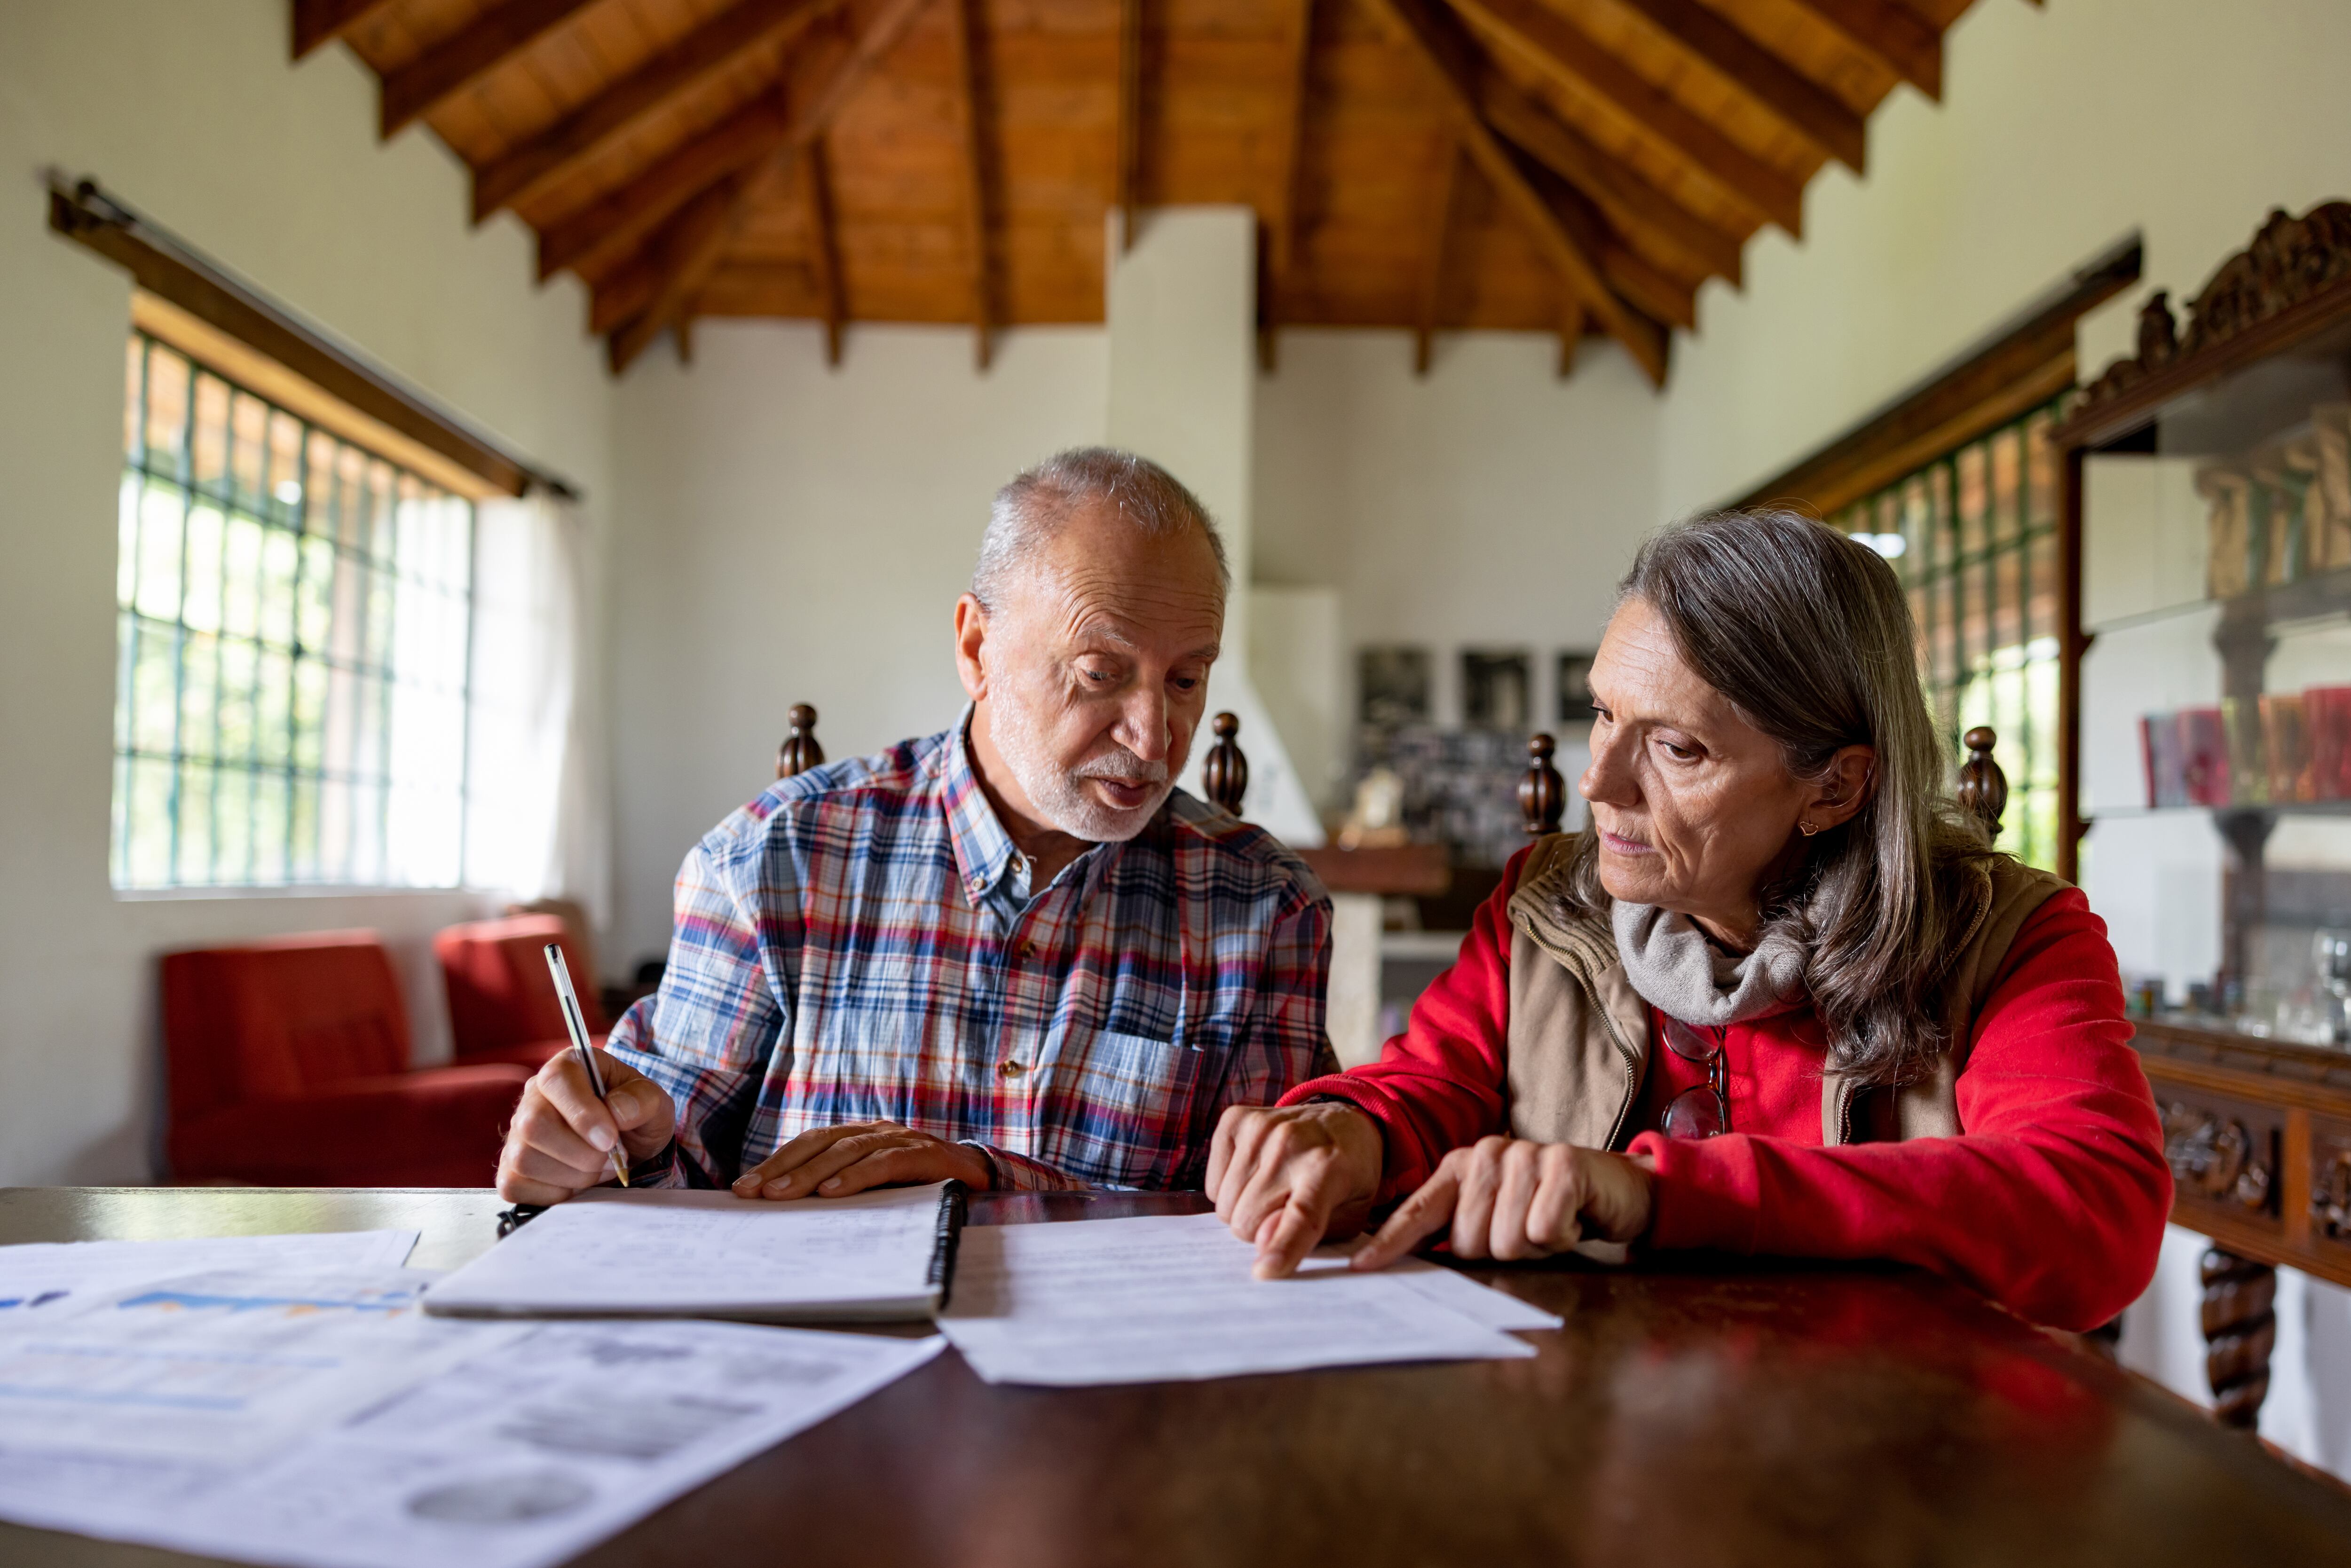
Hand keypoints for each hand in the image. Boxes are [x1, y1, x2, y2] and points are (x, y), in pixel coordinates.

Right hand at [497, 1049, 675, 1203]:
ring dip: (573, 1175)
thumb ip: (642, 1100)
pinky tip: (577, 1183)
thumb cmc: (636, 1117)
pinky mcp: (511, 1168)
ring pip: (524, 1159)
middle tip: (611, 1159)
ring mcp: (517, 1133)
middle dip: (580, 1153)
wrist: (630, 1147)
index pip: (556, 1080)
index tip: (611, 1139)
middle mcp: (533, 1096)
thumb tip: (616, 1112)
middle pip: (533, 1124)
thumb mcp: (654, 1102)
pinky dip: (554, 1193)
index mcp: (568, 1067)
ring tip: (600, 1169)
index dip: (582, 1114)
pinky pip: (516, 1186)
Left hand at [730, 1121, 993, 1199]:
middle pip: (821, 1143)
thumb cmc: (920, 1186)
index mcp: (860, 1136)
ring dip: (811, 1173)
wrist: (981, 1177)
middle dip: (783, 1168)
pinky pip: (884, 1163)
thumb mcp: (876, 1187)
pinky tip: (832, 1192)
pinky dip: (856, 1177)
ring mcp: (901, 1138)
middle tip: (753, 1193)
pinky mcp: (924, 1154)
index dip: (776, 1162)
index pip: (809, 1143)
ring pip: (847, 1150)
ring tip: (781, 1195)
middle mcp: (876, 1131)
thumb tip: (788, 1210)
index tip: (743, 1188)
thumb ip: (843, 1189)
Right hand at [1207, 1102, 1384, 1279]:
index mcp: (1329, 1169)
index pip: (1302, 1215)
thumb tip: (1262, 1241)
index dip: (1282, 1246)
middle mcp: (1291, 1143)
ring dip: (1244, 1209)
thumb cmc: (1348, 1176)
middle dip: (1259, 1230)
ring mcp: (1259, 1127)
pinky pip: (1212, 1184)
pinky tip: (1255, 1173)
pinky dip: (1228, 1188)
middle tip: (1283, 1211)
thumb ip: (1311, 1235)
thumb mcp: (1348, 1214)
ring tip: (1273, 1190)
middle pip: (1247, 1220)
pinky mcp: (1235, 1119)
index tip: (1264, 1272)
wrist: (1342, 1120)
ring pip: (1225, 1204)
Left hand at [1352, 1137, 1653, 1269]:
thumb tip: (1412, 1261)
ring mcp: (1525, 1155)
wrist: (1613, 1187)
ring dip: (1534, 1247)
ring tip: (1548, 1221)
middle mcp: (1486, 1155)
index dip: (1390, 1243)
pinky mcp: (1563, 1164)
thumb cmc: (1546, 1207)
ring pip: (1507, 1240)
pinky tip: (1570, 1217)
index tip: (1360, 1268)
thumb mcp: (1496, 1217)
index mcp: (1459, 1168)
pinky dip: (1561, 1236)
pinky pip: (1544, 1231)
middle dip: (1499, 1251)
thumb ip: (1456, 1231)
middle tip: (1525, 1231)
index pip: (1418, 1211)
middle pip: (1468, 1241)